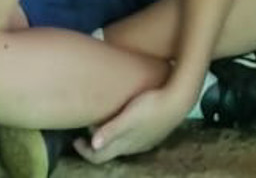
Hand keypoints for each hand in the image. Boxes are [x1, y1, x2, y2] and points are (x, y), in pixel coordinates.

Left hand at [77, 76, 196, 163]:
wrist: (180, 99)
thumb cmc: (152, 105)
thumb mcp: (129, 116)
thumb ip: (111, 130)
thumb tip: (92, 145)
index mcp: (125, 144)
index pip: (99, 156)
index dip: (84, 152)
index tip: (75, 140)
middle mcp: (134, 146)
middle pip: (109, 152)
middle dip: (95, 144)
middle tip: (85, 131)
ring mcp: (145, 140)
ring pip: (122, 146)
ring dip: (109, 138)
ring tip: (102, 122)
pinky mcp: (154, 131)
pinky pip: (133, 138)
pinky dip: (122, 133)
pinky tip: (124, 119)